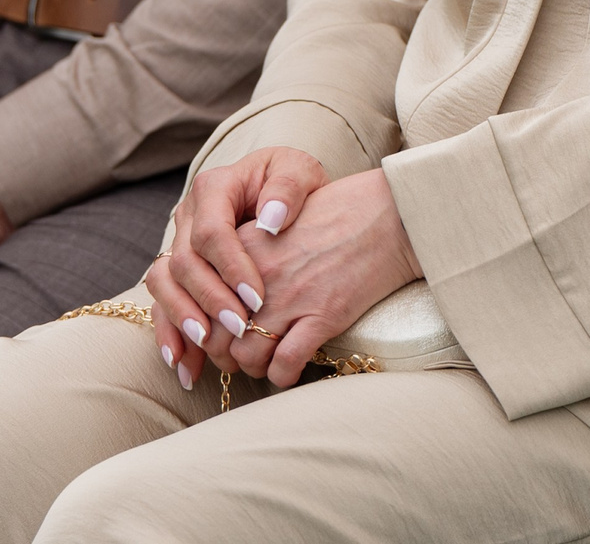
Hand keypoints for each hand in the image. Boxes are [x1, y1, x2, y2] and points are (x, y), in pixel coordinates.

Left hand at [146, 149, 418, 390]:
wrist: (388, 215)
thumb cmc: (338, 215)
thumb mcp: (280, 220)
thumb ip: (248, 252)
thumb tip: (228, 288)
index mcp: (244, 246)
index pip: (201, 299)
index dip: (205, 325)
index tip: (216, 333)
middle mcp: (259, 275)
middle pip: (217, 335)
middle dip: (223, 354)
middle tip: (237, 357)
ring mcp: (290, 298)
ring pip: (246, 356)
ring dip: (252, 367)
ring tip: (265, 363)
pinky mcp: (321, 317)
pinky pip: (285, 364)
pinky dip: (282, 375)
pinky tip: (290, 368)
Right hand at [147, 147, 329, 391]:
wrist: (284, 192)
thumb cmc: (294, 184)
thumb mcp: (300, 171)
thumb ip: (288, 187)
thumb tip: (271, 219)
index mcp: (214, 188)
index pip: (211, 231)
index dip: (230, 267)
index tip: (258, 298)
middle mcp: (187, 215)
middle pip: (184, 261)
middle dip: (210, 299)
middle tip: (240, 329)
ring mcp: (178, 243)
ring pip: (163, 283)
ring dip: (182, 318)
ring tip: (207, 347)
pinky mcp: (178, 270)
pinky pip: (162, 303)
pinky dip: (169, 334)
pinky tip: (183, 363)